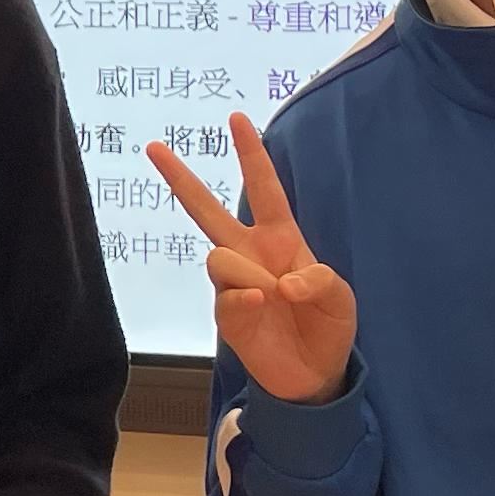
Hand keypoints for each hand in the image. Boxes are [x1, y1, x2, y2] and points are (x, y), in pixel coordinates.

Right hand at [146, 114, 357, 402]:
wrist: (316, 375)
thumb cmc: (328, 326)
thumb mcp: (340, 298)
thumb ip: (319, 281)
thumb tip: (281, 283)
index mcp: (280, 239)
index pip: (264, 189)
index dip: (252, 154)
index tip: (237, 119)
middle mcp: (250, 255)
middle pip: (207, 210)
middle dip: (180, 178)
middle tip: (154, 147)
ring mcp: (234, 284)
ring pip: (217, 257)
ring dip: (247, 272)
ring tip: (272, 295)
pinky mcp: (227, 315)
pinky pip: (224, 295)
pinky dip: (245, 298)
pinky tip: (262, 304)